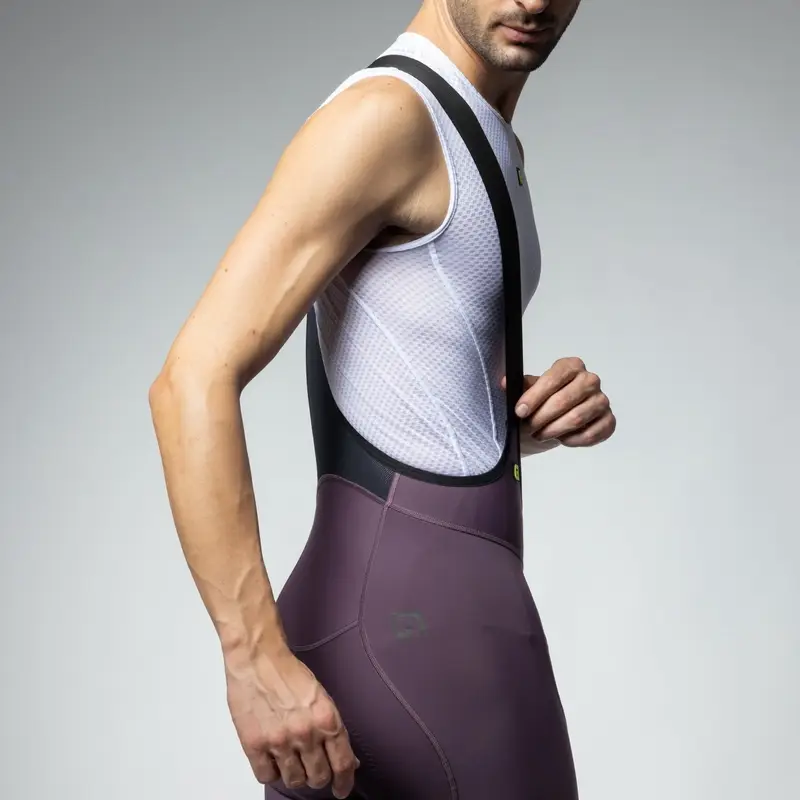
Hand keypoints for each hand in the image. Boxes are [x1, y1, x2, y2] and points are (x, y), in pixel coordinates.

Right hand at [225, 646, 358, 798]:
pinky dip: (271, 771)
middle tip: (312, 768)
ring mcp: (279, 741)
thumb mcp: (321, 697)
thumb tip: (345, 758)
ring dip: (295, 774)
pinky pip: (267, 776)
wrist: (258, 657)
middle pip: (318, 777)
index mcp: (327, 718)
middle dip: (318, 776)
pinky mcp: (254, 745)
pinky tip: (272, 758)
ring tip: (290, 759)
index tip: (341, 789)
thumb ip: (332, 729)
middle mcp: (305, 733)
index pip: (342, 764)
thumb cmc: (288, 672)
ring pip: (294, 781)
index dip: (344, 782)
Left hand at [504, 357, 615, 453]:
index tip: (520, 411)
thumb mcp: (529, 390)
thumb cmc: (543, 401)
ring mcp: (602, 401)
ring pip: (576, 418)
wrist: (557, 418)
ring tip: (540, 435)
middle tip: (528, 428)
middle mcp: (590, 380)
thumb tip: (505, 383)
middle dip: (541, 417)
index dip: (535, 396)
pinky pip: (591, 434)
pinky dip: (573, 440)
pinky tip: (562, 439)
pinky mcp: (608, 421)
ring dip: (554, 430)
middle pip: (564, 400)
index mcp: (572, 366)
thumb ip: (519, 386)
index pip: (554, 377)